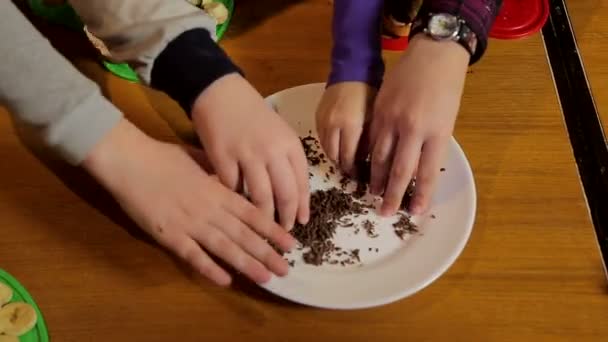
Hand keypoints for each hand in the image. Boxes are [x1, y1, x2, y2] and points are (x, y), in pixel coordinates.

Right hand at [83, 119, 295, 285]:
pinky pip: (193, 256)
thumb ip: (219, 175)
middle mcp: (210, 210)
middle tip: (286, 269)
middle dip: (267, 253)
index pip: (253, 214)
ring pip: (225, 248)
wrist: (130, 160)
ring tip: (265, 277)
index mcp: (218, 191)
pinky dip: (210, 269)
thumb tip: (234, 181)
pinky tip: (225, 281)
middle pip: (244, 235)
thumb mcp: (200, 160)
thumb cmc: (164, 157)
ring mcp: (190, 224)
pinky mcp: (169, 235)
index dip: (273, 231)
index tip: (290, 244)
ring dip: (246, 264)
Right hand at [191, 74, 309, 229]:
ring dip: (263, 217)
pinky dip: (235, 200)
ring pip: (261, 197)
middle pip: (285, 195)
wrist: (221, 93)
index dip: (302, 207)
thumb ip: (286, 160)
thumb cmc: (253, 114)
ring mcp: (248, 155)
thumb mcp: (279, 133)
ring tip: (262, 227)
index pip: (302, 183)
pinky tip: (237, 207)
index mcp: (290, 145)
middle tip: (282, 232)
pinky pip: (234, 189)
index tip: (301, 222)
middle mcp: (273, 151)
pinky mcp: (224, 158)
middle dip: (285, 218)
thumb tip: (292, 197)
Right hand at [315, 82, 375, 173]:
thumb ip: (369, 141)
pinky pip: (321, 138)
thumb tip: (367, 162)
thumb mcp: (374, 118)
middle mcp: (332, 125)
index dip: (353, 169)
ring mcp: (322, 121)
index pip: (348, 157)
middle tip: (352, 170)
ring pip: (325, 149)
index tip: (360, 176)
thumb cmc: (368, 95)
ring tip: (344, 159)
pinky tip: (337, 145)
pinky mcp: (316, 117)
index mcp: (349, 126)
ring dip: (334, 156)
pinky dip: (329, 145)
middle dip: (343, 165)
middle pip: (334, 156)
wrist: (351, 72)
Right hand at [370, 34, 468, 214]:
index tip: (414, 212)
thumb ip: (431, 145)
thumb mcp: (446, 121)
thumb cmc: (447, 89)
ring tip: (374, 194)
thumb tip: (415, 170)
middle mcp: (413, 129)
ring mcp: (392, 119)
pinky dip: (369, 156)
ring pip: (380, 157)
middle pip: (400, 170)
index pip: (427, 173)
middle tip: (385, 212)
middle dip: (393, 194)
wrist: (433, 55)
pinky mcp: (379, 111)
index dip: (420, 195)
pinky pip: (371, 139)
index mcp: (437, 133)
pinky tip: (367, 167)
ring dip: (377, 178)